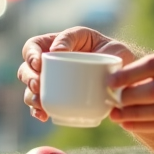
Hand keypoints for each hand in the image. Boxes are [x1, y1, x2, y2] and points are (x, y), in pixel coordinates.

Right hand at [18, 27, 140, 120]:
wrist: (127, 79)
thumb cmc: (114, 53)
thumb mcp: (96, 37)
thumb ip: (78, 37)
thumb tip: (57, 51)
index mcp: (57, 45)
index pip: (33, 46)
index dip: (30, 54)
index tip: (39, 63)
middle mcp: (50, 65)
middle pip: (26, 69)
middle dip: (29, 77)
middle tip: (38, 85)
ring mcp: (53, 83)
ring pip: (31, 89)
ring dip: (31, 96)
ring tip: (40, 104)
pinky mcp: (59, 99)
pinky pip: (42, 106)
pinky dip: (38, 111)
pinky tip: (43, 116)